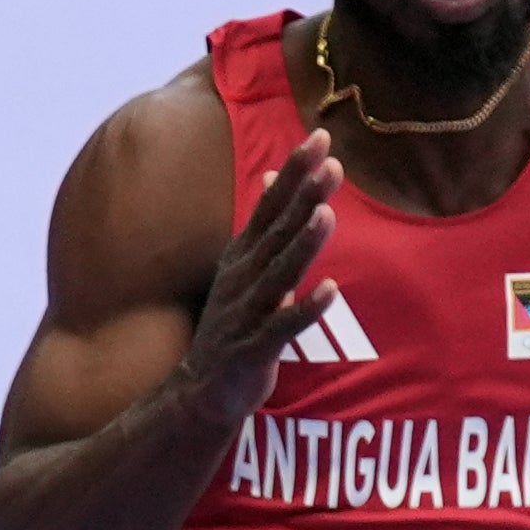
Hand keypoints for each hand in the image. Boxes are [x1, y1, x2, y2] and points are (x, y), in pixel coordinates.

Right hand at [181, 131, 343, 416]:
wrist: (199, 392)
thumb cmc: (233, 326)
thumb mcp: (245, 268)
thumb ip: (265, 225)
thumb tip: (273, 177)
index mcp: (243, 257)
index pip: (271, 206)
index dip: (294, 173)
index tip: (320, 137)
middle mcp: (242, 279)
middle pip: (276, 232)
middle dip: (303, 197)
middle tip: (330, 162)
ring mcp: (246, 314)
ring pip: (278, 274)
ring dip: (302, 245)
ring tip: (326, 215)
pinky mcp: (252, 350)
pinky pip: (282, 328)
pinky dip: (304, 310)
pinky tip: (330, 292)